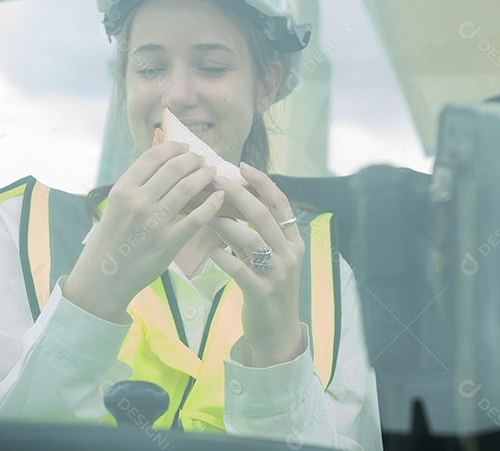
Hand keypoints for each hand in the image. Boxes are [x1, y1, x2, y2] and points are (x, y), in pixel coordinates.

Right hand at [64, 140, 224, 321]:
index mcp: (122, 189)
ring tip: (211, 173)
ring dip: (204, 175)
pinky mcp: (168, 243)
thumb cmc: (112, 238)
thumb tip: (163, 161)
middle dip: (194, 159)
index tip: (186, 147)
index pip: (153, 156)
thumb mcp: (116, 205)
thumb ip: (137, 184)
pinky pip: (197, 218)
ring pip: (187, 188)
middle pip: (174, 167)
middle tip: (203, 160)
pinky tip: (219, 196)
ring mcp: (153, 223)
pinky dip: (212, 203)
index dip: (174, 147)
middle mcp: (137, 202)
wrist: (103, 278)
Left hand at [206, 162, 305, 366]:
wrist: (277, 334)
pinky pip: (239, 269)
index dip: (262, 183)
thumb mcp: (267, 259)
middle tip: (216, 181)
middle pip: (264, 215)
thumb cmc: (268, 289)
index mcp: (293, 241)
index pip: (280, 203)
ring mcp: (278, 274)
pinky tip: (209, 249)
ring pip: (252, 239)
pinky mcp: (262, 293)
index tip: (242, 166)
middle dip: (239, 194)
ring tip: (206, 216)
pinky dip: (222, 256)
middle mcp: (289, 254)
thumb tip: (225, 205)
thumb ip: (252, 234)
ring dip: (226, 224)